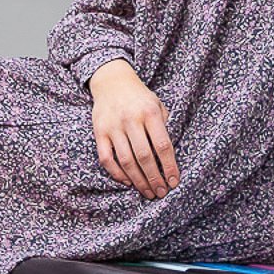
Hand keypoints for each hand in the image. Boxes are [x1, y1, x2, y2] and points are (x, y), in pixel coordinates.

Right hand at [87, 59, 179, 199]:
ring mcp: (113, 126)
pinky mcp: (99, 132)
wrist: (112, 81)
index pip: (162, 145)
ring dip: (138, 180)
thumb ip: (164, 126)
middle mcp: (131, 120)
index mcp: (150, 112)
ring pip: (126, 160)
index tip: (174, 182)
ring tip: (148, 192)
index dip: (169, 166)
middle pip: (144, 156)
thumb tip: (168, 157)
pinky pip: (106, 158)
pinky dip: (116, 173)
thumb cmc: (140, 97)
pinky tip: (127, 182)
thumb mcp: (157, 104)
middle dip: (154, 178)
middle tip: (161, 193)